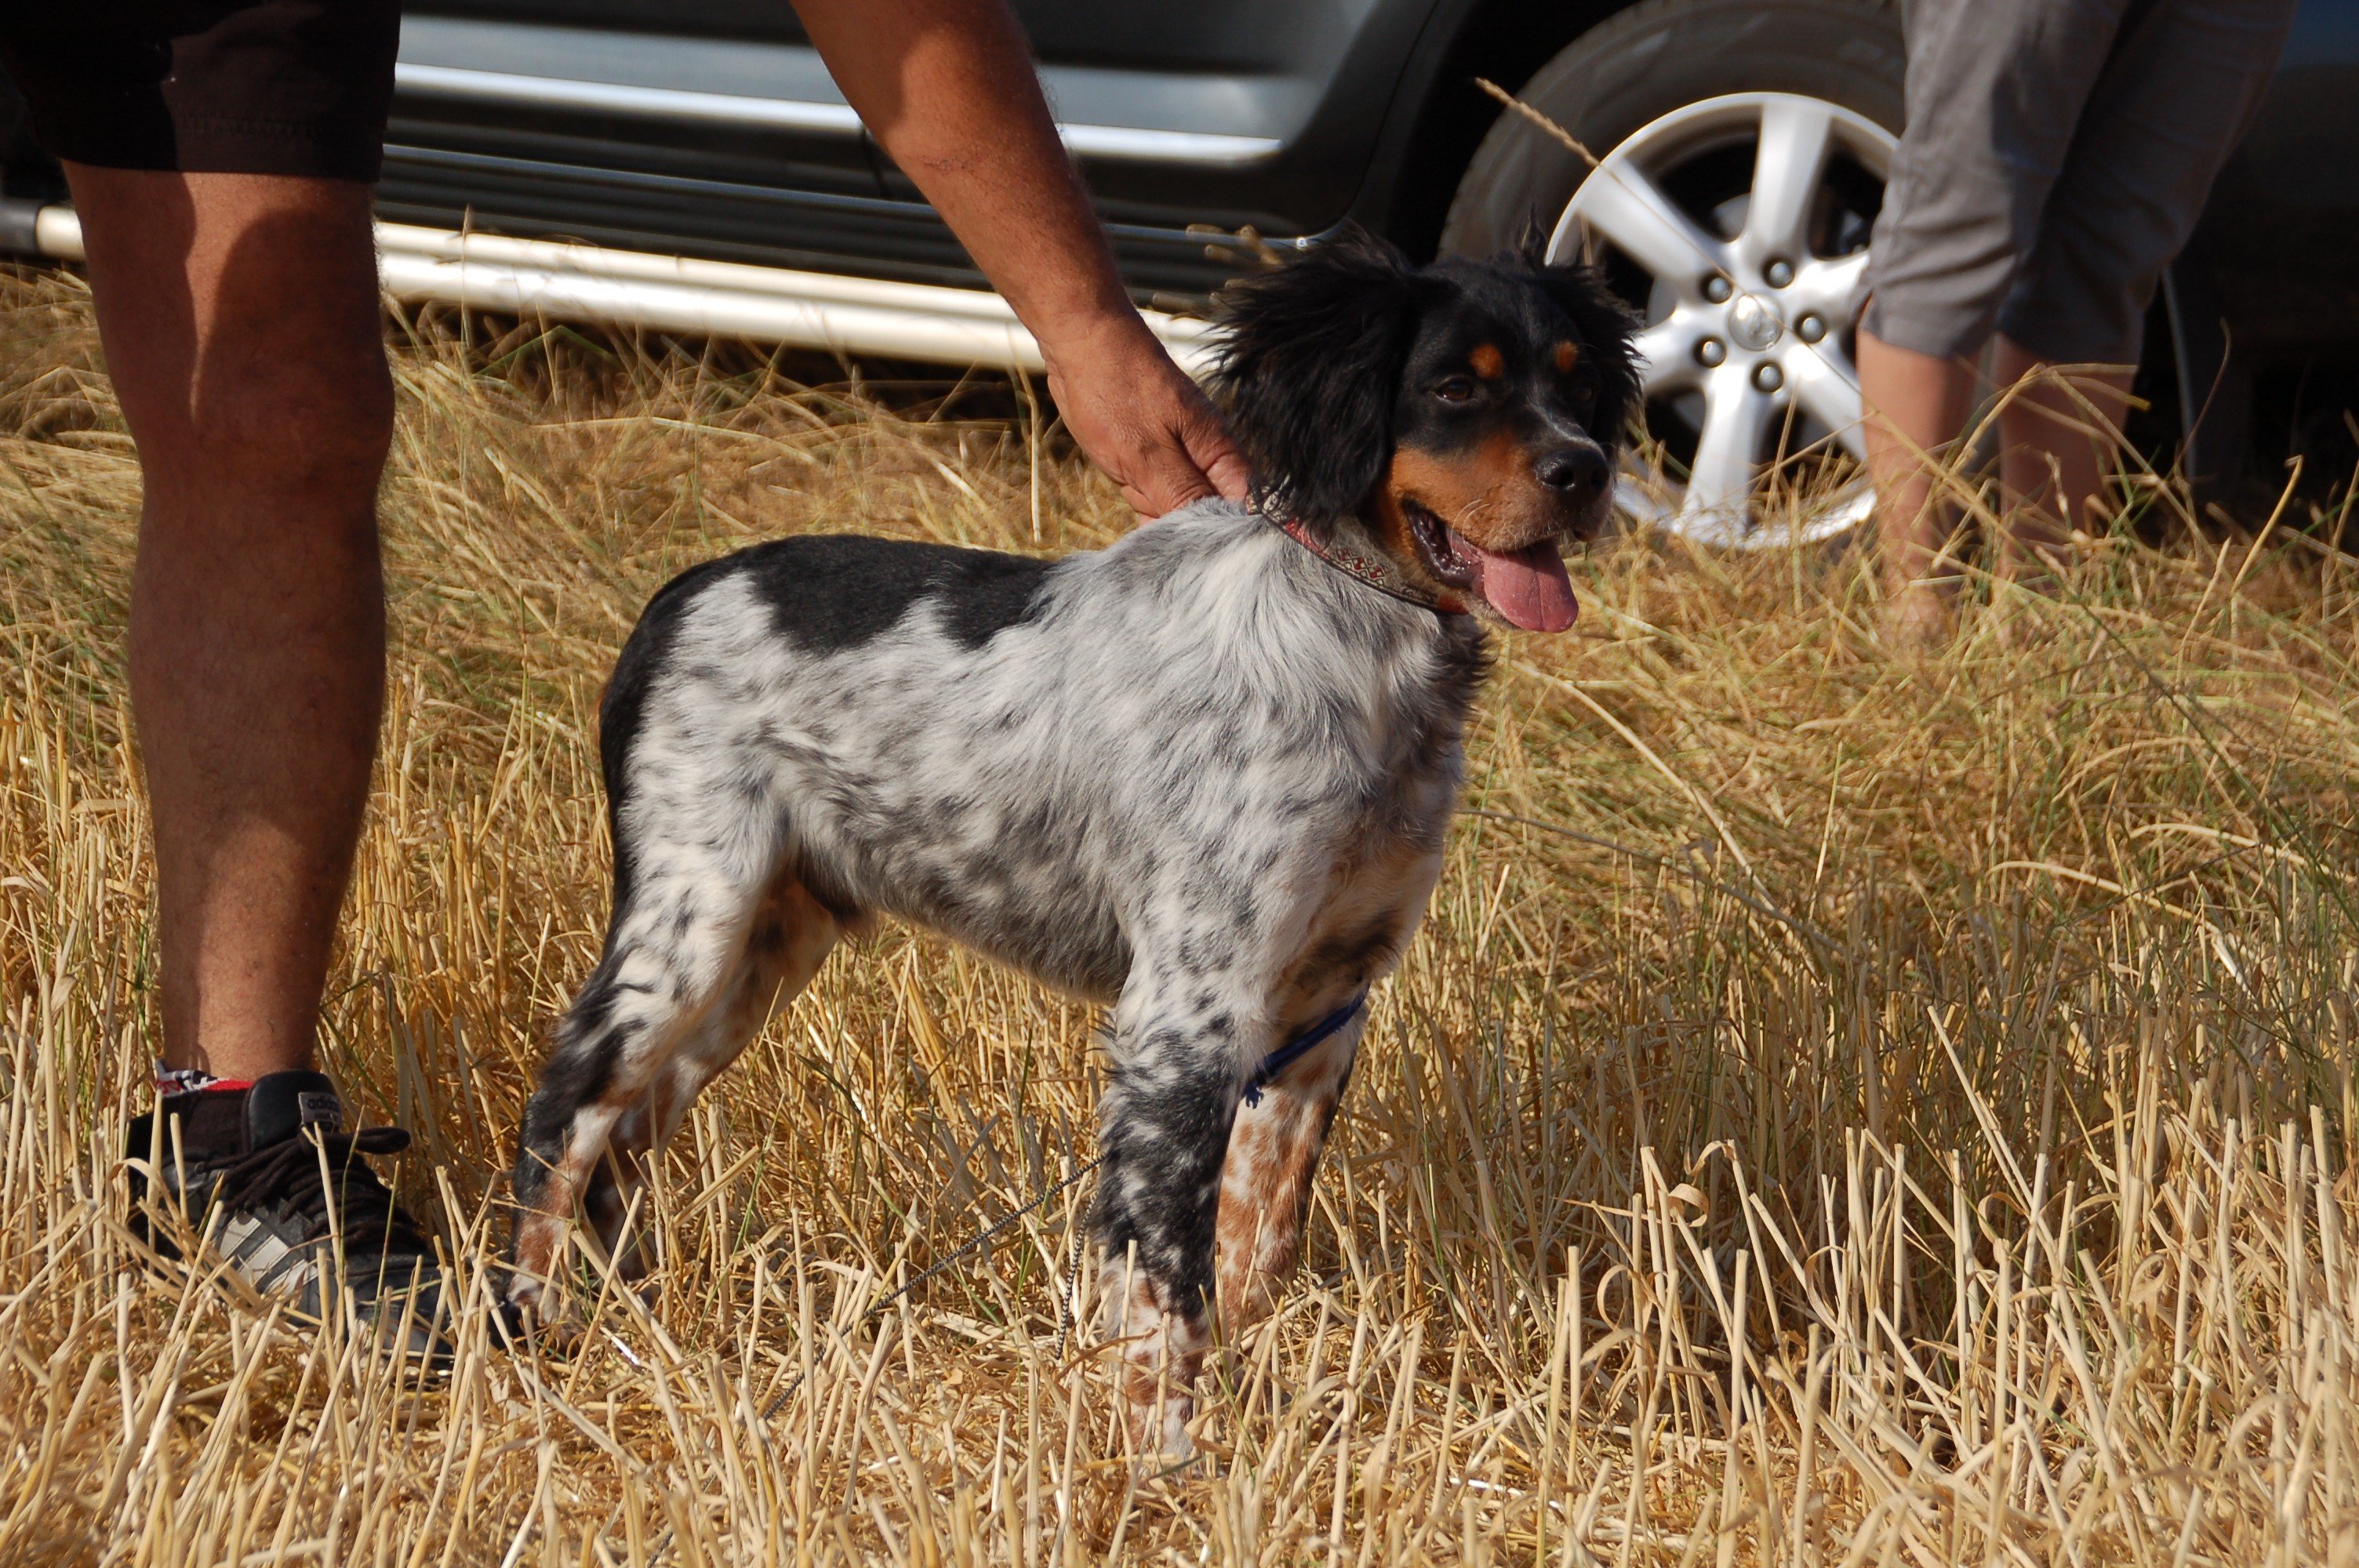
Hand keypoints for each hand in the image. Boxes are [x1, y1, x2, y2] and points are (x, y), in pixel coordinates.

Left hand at [1041, 315, 1250, 519]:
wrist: (1082, 343)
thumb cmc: (1115, 388)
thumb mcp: (1145, 453)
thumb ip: (1184, 497)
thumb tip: (1220, 536)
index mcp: (1220, 454)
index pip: (1246, 511)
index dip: (1233, 537)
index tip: (1210, 551)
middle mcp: (1207, 461)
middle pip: (1208, 519)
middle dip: (1176, 522)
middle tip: (1146, 490)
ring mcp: (1180, 462)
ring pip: (1175, 511)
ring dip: (1148, 507)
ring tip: (1128, 470)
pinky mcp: (1154, 463)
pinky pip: (1154, 499)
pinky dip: (1138, 501)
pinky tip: (1123, 480)